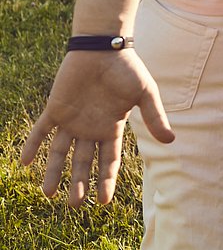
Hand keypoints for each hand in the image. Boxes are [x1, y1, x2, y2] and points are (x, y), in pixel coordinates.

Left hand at [20, 51, 173, 204]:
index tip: (103, 202)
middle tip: (74, 204)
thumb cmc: (128, 67)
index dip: (106, 180)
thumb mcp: (145, 92)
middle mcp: (90, 127)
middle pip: (82, 162)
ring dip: (54, 172)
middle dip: (78, 183)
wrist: (104, 45)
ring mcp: (71, 119)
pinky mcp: (55, 109)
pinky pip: (40, 131)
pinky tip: (25, 161)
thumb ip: (154, 116)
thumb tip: (171, 141)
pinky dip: (31, 145)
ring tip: (49, 193)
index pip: (109, 159)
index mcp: (111, 126)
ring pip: (59, 152)